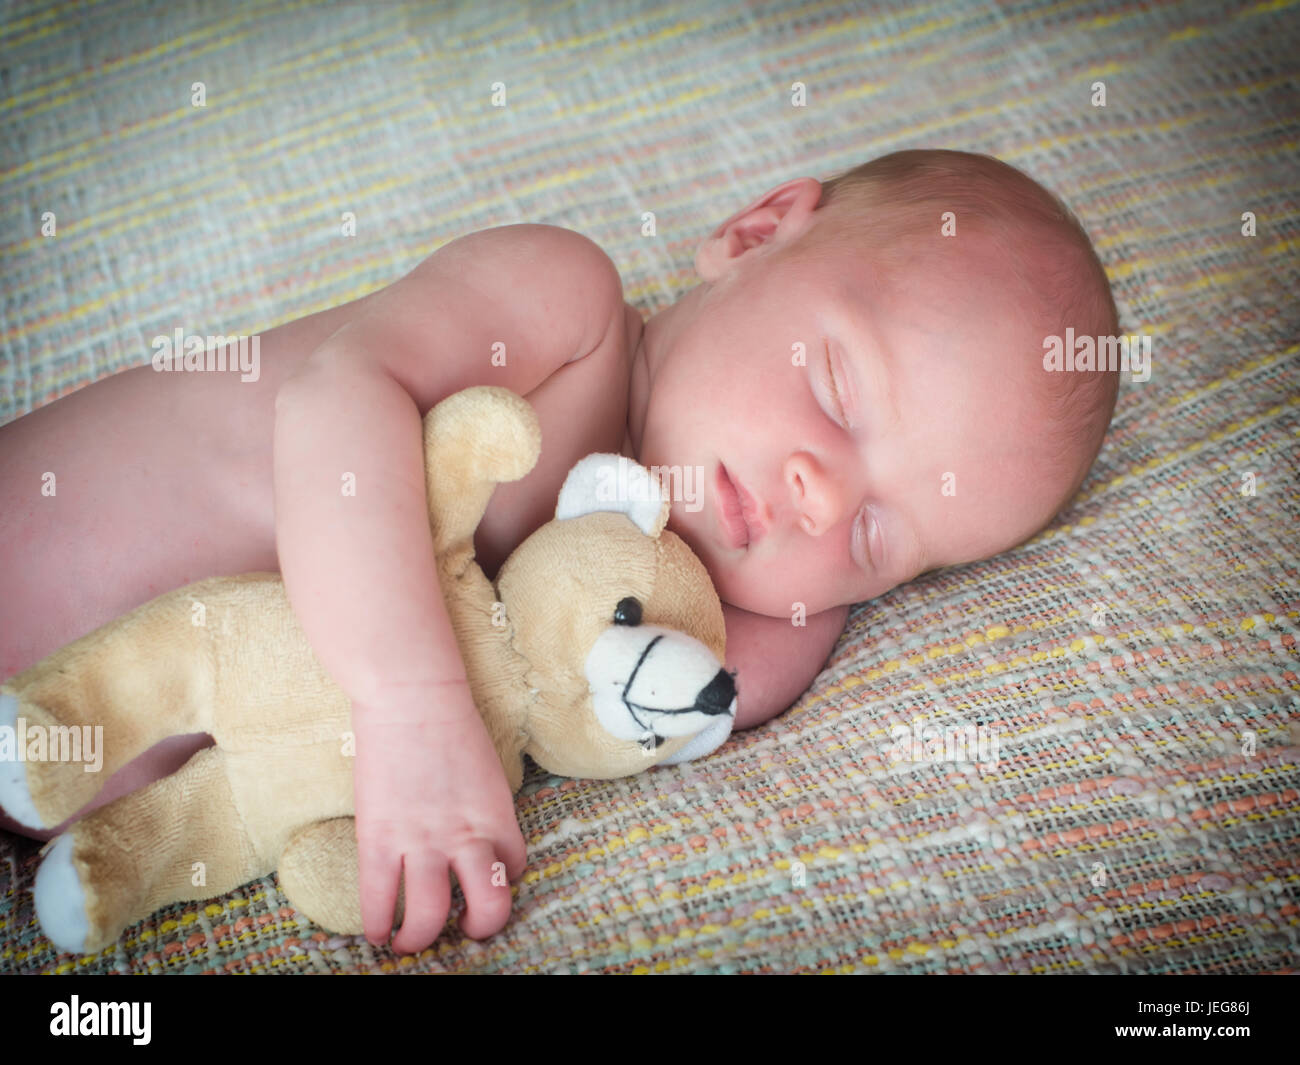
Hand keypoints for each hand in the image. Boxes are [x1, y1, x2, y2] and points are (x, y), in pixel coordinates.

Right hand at [351, 681, 526, 952]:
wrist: (411, 695)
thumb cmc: (448, 721)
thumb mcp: (484, 769)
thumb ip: (481, 807)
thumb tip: (469, 833)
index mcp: (499, 816)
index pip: (516, 868)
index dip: (502, 880)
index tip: (482, 882)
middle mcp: (468, 836)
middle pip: (490, 907)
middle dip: (479, 928)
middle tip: (462, 930)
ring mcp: (424, 841)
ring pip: (432, 916)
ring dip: (421, 938)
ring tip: (409, 941)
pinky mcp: (381, 839)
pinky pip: (380, 901)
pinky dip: (377, 926)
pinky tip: (375, 933)